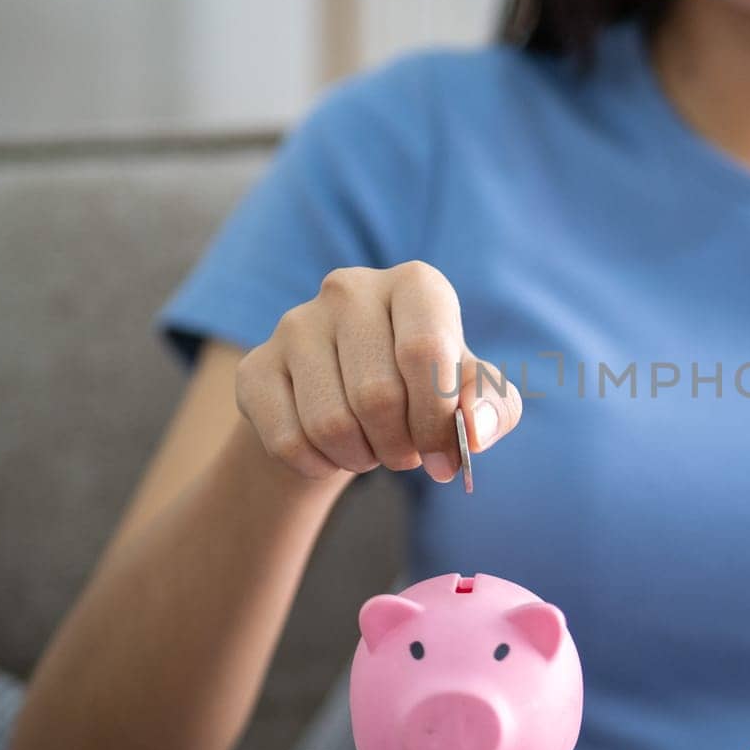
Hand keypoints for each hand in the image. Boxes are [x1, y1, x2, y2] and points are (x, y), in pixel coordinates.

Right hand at [235, 262, 522, 481]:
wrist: (352, 402)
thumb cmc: (426, 392)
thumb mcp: (474, 398)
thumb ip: (494, 409)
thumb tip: (475, 432)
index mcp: (415, 285)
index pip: (424, 351)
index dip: (437, 419)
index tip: (445, 456)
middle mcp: (350, 289)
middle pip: (377, 395)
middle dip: (401, 446)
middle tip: (406, 455)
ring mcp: (296, 323)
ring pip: (330, 422)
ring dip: (361, 458)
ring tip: (372, 448)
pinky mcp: (255, 365)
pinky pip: (287, 440)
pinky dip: (319, 465)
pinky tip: (332, 453)